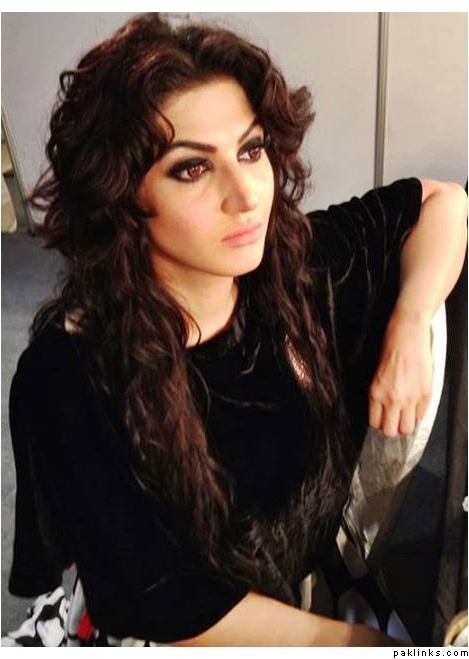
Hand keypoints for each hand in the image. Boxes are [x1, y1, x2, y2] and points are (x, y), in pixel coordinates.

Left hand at [368, 307, 432, 437]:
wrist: (408, 335)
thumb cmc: (391, 349)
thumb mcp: (376, 375)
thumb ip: (379, 395)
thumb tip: (382, 410)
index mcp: (376, 393)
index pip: (375, 423)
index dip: (380, 423)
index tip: (383, 419)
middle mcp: (392, 399)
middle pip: (391, 431)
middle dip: (392, 428)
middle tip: (394, 420)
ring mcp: (410, 398)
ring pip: (407, 428)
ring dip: (406, 424)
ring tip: (406, 415)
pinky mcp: (425, 394)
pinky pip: (421, 415)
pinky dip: (418, 413)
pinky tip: (415, 404)